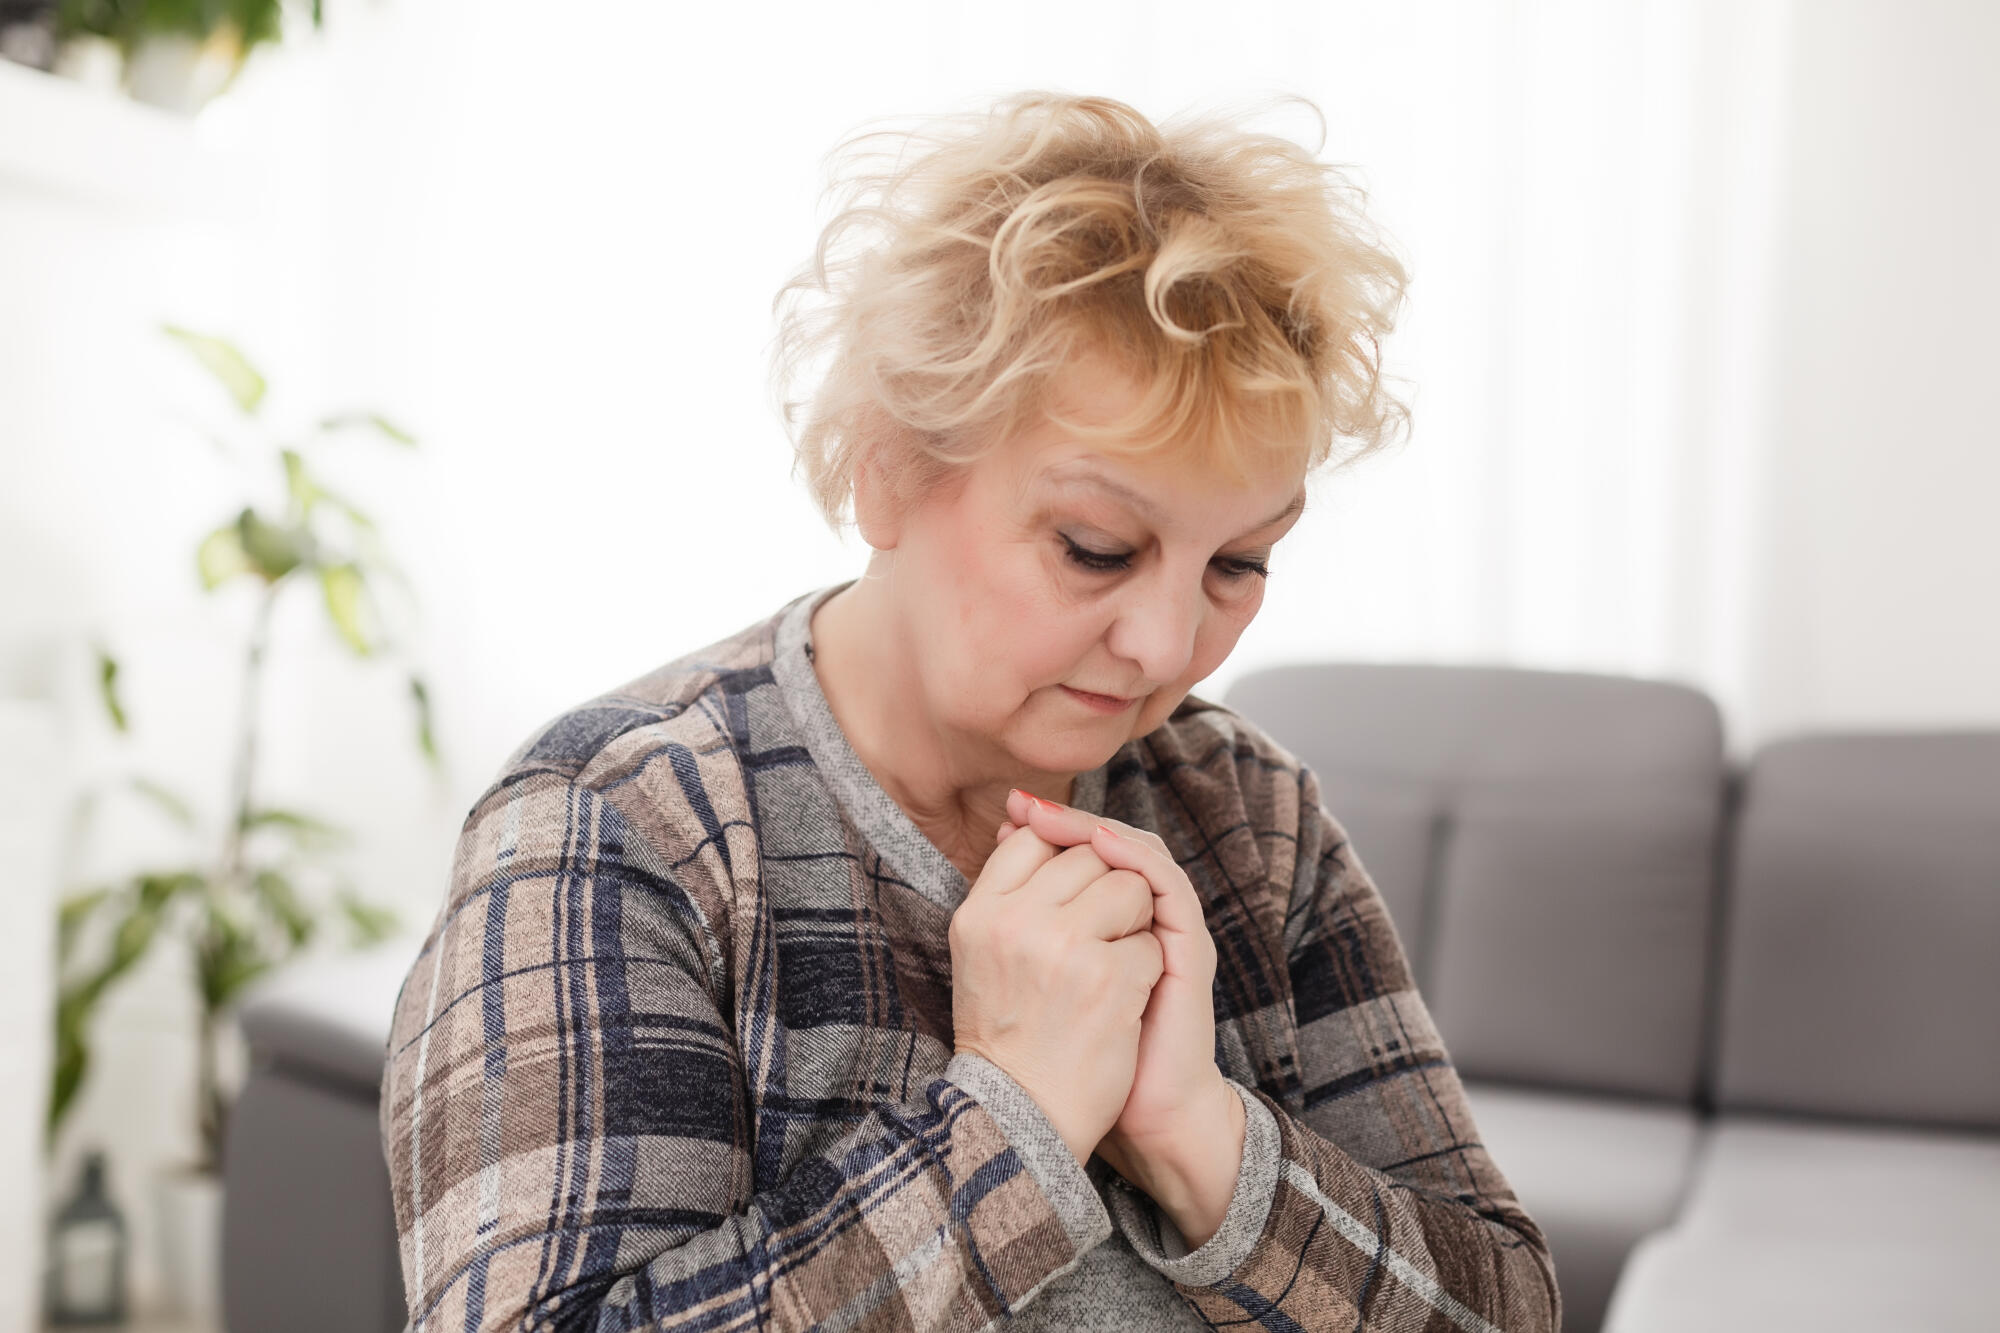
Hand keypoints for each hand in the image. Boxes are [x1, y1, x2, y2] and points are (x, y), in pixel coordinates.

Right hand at [949, 821, 1164, 1166]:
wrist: (1026, 1119)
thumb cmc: (1012, 1033)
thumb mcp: (987, 953)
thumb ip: (1009, 887)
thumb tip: (1027, 815)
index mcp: (978, 912)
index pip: (1034, 837)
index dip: (1067, 857)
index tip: (1072, 900)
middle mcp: (1015, 921)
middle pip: (1090, 855)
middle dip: (1108, 891)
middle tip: (1093, 945)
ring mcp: (1063, 947)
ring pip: (1130, 888)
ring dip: (1134, 926)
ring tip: (1108, 971)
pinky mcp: (1108, 979)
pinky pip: (1149, 941)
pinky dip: (1146, 972)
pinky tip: (1120, 1007)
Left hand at [999, 791, 1227, 1184]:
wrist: (1142, 1112)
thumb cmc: (1084, 1059)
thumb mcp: (1042, 984)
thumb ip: (1029, 932)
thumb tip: (993, 880)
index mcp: (1111, 927)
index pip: (1085, 854)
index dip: (1049, 828)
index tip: (1008, 812)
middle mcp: (1144, 921)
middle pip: (1110, 844)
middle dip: (1064, 820)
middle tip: (1023, 804)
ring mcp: (1170, 932)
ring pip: (1140, 853)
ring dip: (1094, 829)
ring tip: (1050, 816)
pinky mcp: (1190, 948)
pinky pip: (1167, 884)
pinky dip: (1133, 858)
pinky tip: (1100, 844)